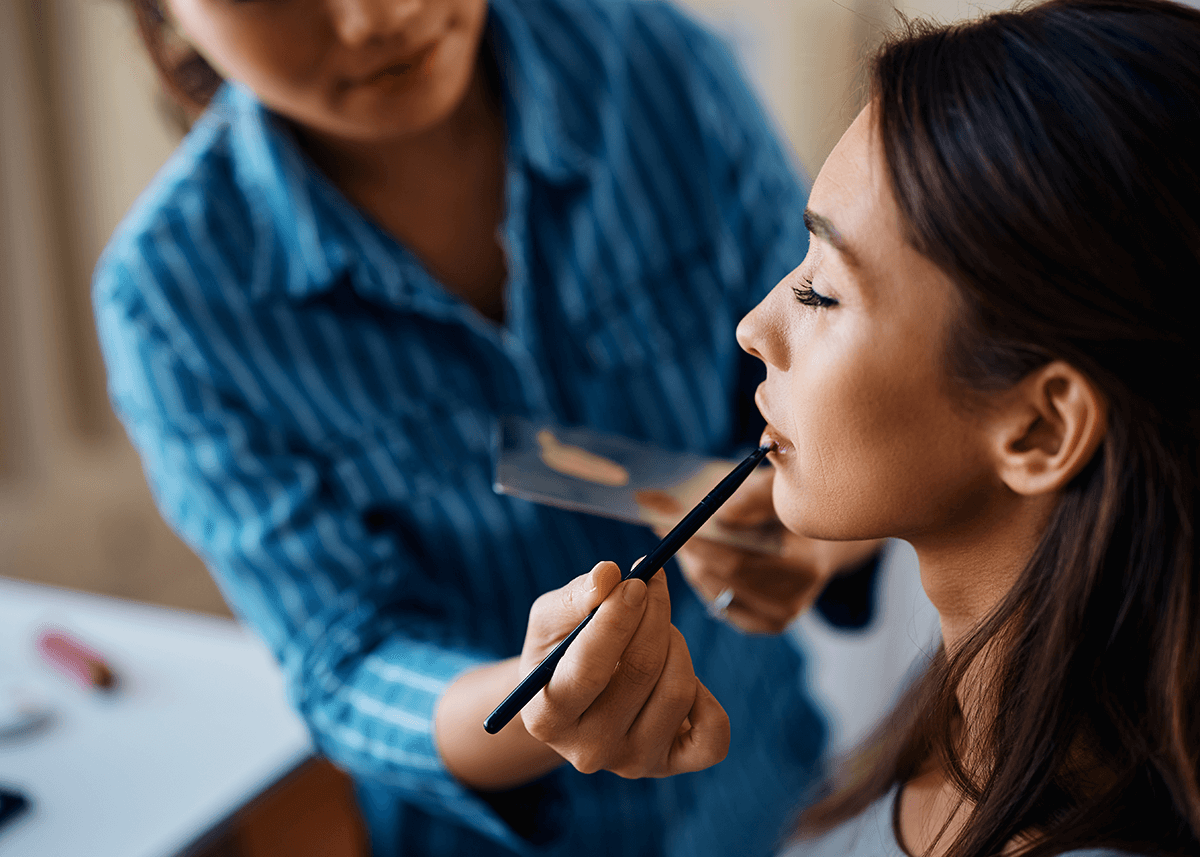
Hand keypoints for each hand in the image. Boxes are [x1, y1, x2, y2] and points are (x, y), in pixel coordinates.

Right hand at [518, 561, 729, 777]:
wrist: (577, 702)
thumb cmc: (561, 653)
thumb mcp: (551, 622)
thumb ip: (575, 597)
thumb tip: (608, 576)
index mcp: (546, 718)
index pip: (589, 670)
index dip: (617, 619)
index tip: (635, 582)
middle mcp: (587, 751)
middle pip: (642, 671)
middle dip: (653, 615)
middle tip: (651, 584)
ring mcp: (632, 762)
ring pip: (678, 690)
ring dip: (675, 642)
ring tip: (656, 630)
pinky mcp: (670, 765)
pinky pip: (713, 732)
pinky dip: (707, 696)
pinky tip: (679, 675)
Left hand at [669, 466, 883, 633]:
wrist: (822, 538)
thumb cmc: (794, 506)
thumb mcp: (780, 489)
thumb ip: (753, 497)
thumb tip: (721, 515)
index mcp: (805, 567)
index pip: (737, 562)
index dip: (698, 543)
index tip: (666, 523)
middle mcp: (793, 601)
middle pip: (722, 580)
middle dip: (689, 552)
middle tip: (664, 528)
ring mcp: (780, 618)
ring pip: (715, 591)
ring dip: (692, 564)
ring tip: (680, 537)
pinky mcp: (767, 624)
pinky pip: (720, 603)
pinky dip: (704, 579)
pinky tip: (698, 558)